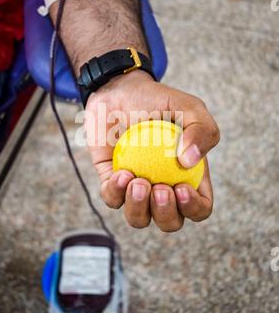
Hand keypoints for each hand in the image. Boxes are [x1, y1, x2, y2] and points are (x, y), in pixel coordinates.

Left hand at [85, 70, 219, 231]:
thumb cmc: (157, 100)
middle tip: (159, 188)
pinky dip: (116, 192)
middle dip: (166, 214)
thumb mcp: (189, 108)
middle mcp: (163, 187)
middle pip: (170, 222)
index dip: (194, 208)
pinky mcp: (111, 181)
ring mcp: (136, 187)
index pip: (199, 207)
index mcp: (188, 176)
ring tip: (137, 181)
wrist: (120, 90)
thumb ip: (202, 131)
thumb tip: (189, 162)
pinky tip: (121, 173)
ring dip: (139, 208)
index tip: (182, 188)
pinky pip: (112, 200)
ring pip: (139, 219)